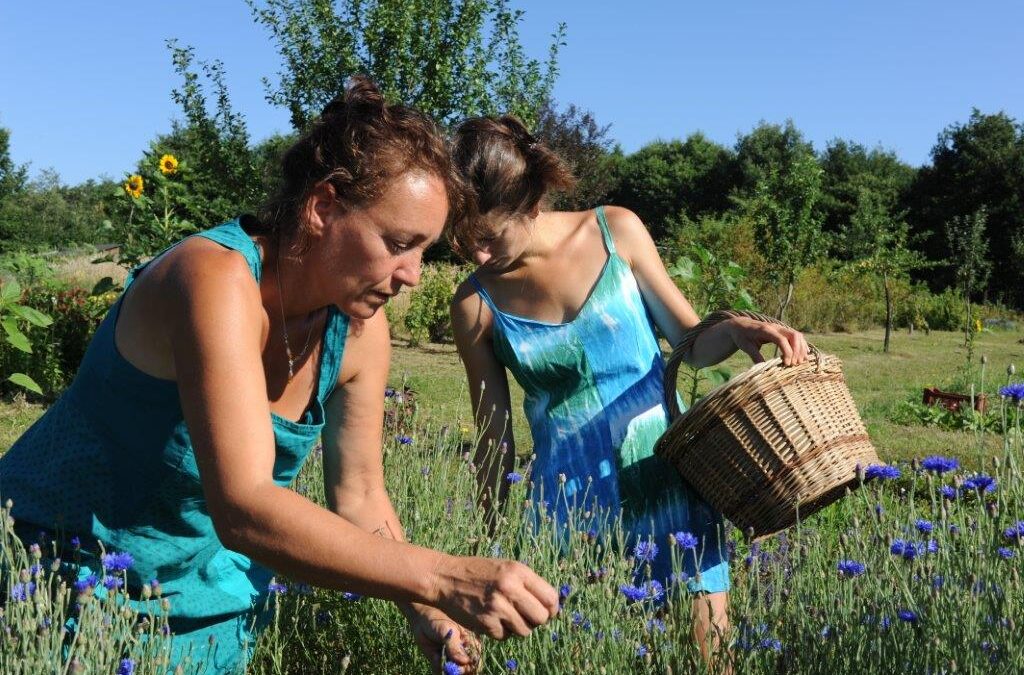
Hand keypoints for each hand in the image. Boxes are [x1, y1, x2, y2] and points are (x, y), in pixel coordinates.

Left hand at [407, 606, 480, 673]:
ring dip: (445, 669)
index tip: (459, 666)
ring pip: (453, 673)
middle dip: (456, 670)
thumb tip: (465, 662)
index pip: (475, 661)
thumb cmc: (437, 620)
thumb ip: (455, 647)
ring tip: (438, 654)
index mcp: (471, 643)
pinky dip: (437, 668)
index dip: (469, 667)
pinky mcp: (441, 663)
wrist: (420, 619)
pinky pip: (441, 672)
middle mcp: (464, 653)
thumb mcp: (447, 631)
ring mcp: (452, 659)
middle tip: (446, 664)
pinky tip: (434, 655)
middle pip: (466, 671)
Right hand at [430, 556, 558, 639]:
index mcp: (518, 571)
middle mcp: (510, 588)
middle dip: (537, 620)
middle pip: (541, 617)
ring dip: (518, 627)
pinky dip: (501, 631)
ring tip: (506, 615)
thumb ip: (528, 583)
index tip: (547, 611)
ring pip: (525, 631)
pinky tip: (492, 618)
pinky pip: (505, 636)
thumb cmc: (479, 572)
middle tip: (526, 615)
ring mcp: (497, 607)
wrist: (446, 578)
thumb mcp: (506, 567)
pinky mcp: (486, 623)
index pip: (550, 597)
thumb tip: (551, 607)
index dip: (552, 608)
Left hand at [727, 317, 809, 366]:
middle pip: (793, 335)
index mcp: (765, 330)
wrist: (740, 325)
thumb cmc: (742, 336)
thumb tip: (764, 370)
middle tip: (794, 364)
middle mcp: (775, 327)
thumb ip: (755, 356)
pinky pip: (796, 336)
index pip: (781, 339)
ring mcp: (780, 328)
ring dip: (801, 349)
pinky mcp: (783, 331)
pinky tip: (804, 355)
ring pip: (797, 335)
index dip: (787, 351)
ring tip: (799, 362)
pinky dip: (801, 345)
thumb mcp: (745, 346)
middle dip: (797, 350)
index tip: (786, 364)